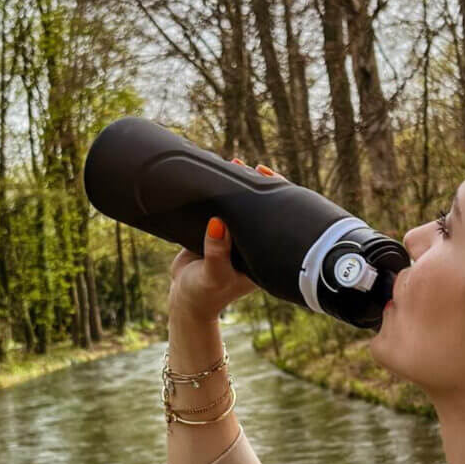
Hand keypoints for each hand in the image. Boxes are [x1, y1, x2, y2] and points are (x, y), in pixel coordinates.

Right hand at [168, 160, 289, 321]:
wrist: (185, 300)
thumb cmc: (204, 293)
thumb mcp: (213, 274)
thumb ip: (216, 252)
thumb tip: (218, 223)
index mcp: (263, 254)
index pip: (278, 220)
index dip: (279, 197)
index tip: (270, 177)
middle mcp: (254, 243)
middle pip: (263, 208)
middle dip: (258, 186)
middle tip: (251, 166)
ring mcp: (236, 236)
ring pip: (242, 205)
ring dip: (238, 186)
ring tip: (234, 163)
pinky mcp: (217, 232)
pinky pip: (221, 208)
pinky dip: (219, 193)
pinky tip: (214, 175)